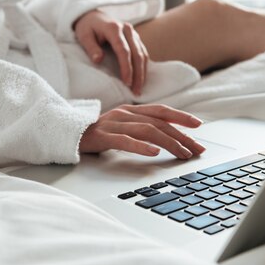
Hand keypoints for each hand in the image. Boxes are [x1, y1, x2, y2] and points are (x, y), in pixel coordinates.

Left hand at [74, 10, 148, 94]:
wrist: (93, 16)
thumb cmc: (87, 27)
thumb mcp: (84, 36)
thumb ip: (91, 48)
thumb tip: (98, 60)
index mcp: (114, 28)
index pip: (124, 51)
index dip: (127, 68)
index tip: (127, 83)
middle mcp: (127, 29)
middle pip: (137, 54)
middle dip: (138, 74)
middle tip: (136, 91)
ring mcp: (133, 33)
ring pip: (143, 54)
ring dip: (142, 73)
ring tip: (139, 88)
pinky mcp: (136, 38)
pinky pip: (143, 53)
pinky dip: (143, 67)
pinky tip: (141, 78)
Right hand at [79, 104, 206, 158]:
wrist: (65, 132)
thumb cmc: (96, 132)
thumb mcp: (121, 126)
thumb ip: (140, 127)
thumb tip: (165, 137)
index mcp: (131, 110)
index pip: (162, 111)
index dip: (181, 117)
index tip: (199, 125)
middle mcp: (125, 113)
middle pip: (160, 122)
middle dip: (182, 136)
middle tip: (197, 149)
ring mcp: (114, 124)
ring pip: (148, 131)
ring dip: (169, 143)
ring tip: (183, 154)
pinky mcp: (103, 136)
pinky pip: (125, 141)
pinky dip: (141, 147)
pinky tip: (154, 154)